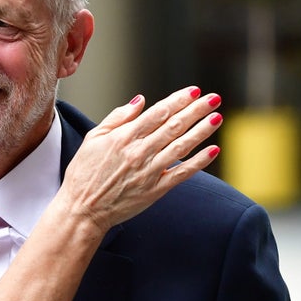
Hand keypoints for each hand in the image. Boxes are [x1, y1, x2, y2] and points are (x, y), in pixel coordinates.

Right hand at [59, 87, 221, 233]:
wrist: (83, 209)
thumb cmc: (84, 173)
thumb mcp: (93, 138)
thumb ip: (118, 118)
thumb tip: (141, 100)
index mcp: (124, 137)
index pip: (158, 113)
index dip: (178, 100)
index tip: (194, 91)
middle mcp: (139, 152)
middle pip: (174, 126)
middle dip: (196, 110)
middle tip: (214, 98)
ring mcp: (149, 171)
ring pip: (181, 146)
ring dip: (202, 130)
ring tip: (217, 117)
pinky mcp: (155, 190)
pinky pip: (181, 173)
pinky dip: (198, 162)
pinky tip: (213, 150)